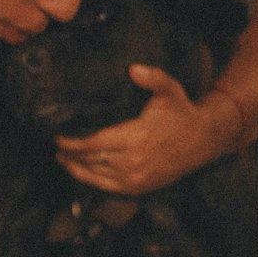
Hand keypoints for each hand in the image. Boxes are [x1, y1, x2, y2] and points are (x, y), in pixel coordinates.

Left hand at [54, 63, 240, 195]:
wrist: (202, 141)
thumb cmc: (182, 113)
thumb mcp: (169, 90)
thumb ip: (152, 77)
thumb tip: (133, 69)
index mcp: (137, 137)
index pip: (94, 143)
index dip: (72, 142)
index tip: (58, 137)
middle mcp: (133, 161)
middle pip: (91, 160)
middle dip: (69, 154)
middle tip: (55, 146)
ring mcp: (136, 178)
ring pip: (96, 176)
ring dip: (75, 169)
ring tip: (61, 159)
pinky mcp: (139, 187)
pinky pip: (107, 188)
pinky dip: (91, 180)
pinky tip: (81, 172)